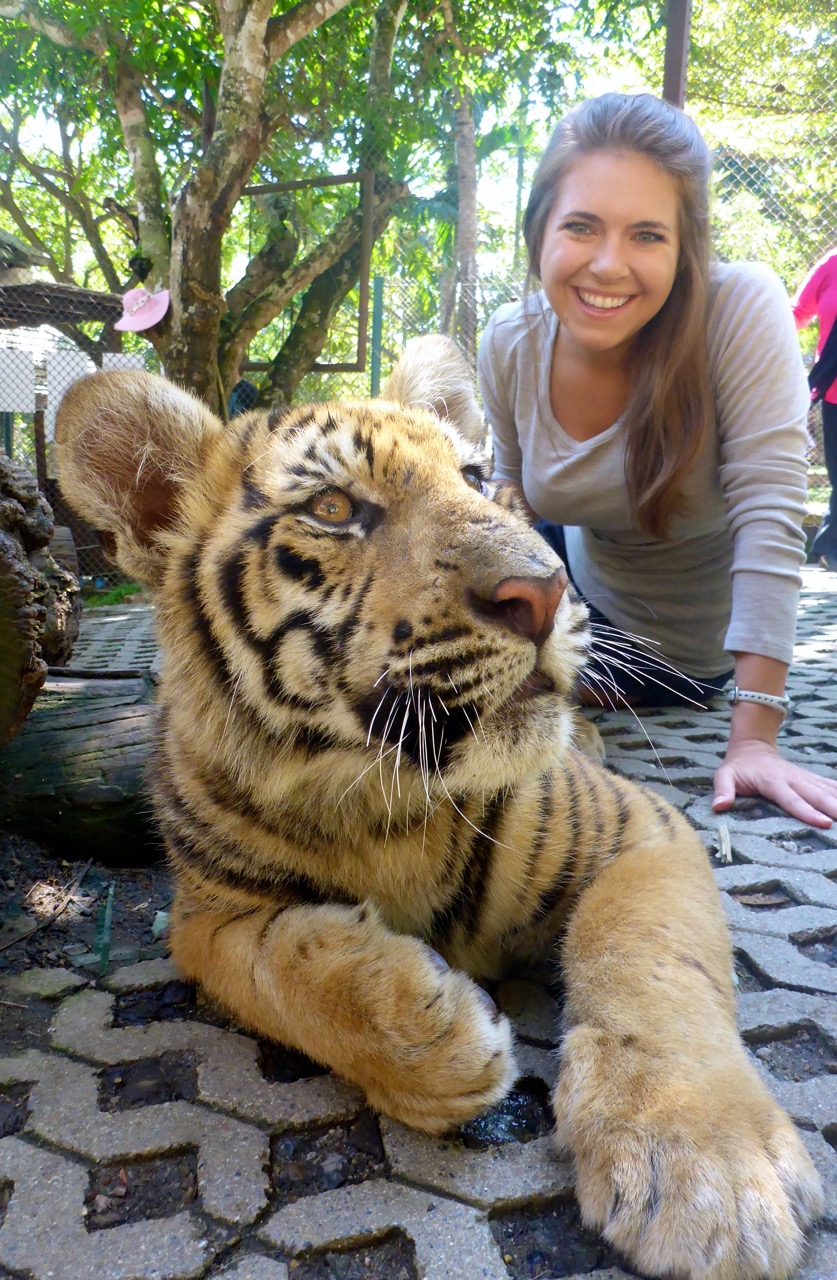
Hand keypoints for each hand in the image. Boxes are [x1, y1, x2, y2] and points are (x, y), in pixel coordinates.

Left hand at [713, 737, 836, 827]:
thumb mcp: (724, 776)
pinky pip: (830, 784)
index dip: (807, 811)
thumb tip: (719, 807)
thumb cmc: (737, 767)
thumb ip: (722, 791)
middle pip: (816, 795)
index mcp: (773, 782)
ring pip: (827, 789)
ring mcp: (803, 778)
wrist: (752, 747)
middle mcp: (793, 779)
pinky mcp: (810, 778)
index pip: (791, 799)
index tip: (824, 822)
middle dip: (833, 807)